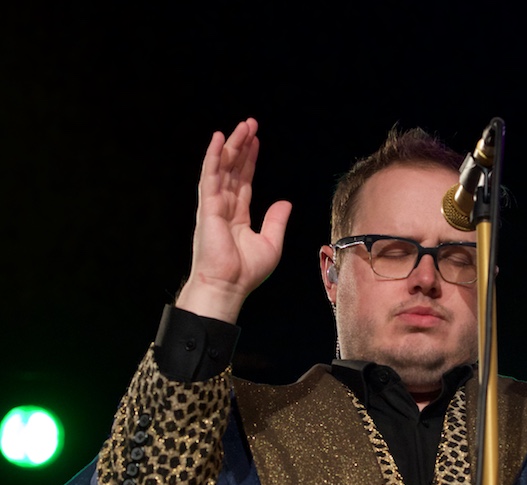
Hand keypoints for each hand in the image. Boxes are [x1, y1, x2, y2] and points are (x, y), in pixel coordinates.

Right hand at [176, 118, 291, 322]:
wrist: (228, 286)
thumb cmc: (246, 273)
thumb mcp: (271, 243)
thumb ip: (277, 220)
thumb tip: (285, 202)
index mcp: (238, 217)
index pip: (244, 182)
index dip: (250, 161)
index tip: (256, 142)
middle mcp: (224, 207)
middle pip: (233, 170)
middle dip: (242, 146)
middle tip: (250, 124)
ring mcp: (214, 205)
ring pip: (222, 168)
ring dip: (231, 146)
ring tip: (242, 126)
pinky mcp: (207, 206)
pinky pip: (210, 176)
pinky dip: (213, 156)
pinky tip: (218, 139)